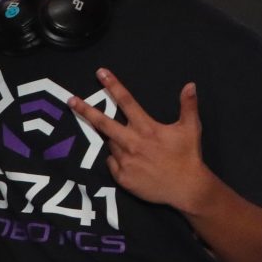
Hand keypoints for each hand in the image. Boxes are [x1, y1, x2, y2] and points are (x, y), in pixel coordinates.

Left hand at [69, 68, 214, 213]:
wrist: (186, 188)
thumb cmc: (188, 156)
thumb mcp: (191, 128)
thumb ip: (188, 106)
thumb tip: (190, 85)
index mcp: (146, 128)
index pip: (126, 101)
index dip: (113, 85)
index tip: (100, 73)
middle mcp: (132, 143)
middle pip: (103, 123)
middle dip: (85, 110)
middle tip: (70, 100)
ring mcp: (125, 161)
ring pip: (110, 144)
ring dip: (115, 140)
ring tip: (133, 147)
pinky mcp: (122, 177)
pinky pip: (112, 163)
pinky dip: (117, 159)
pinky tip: (132, 163)